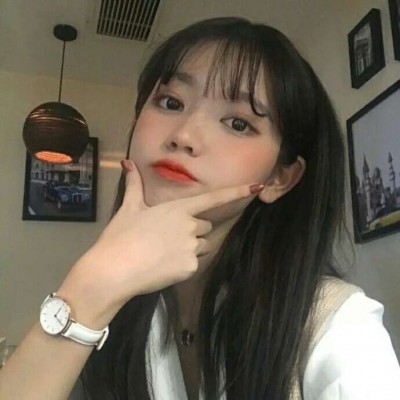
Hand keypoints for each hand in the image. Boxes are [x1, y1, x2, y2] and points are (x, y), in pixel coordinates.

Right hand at [57, 160, 262, 327]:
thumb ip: (134, 185)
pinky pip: (194, 264)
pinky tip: (163, 267)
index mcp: (178, 209)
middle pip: (205, 226)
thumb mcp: (128, 208)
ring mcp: (192, 248)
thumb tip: (127, 162)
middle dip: (193, 230)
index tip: (257, 187)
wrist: (114, 270)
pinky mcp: (190, 268)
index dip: (237, 192)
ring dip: (190, 248)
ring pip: (201, 245)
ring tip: (163, 254)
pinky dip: (182, 266)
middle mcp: (190, 225)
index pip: (213, 198)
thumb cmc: (120, 236)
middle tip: (167, 239)